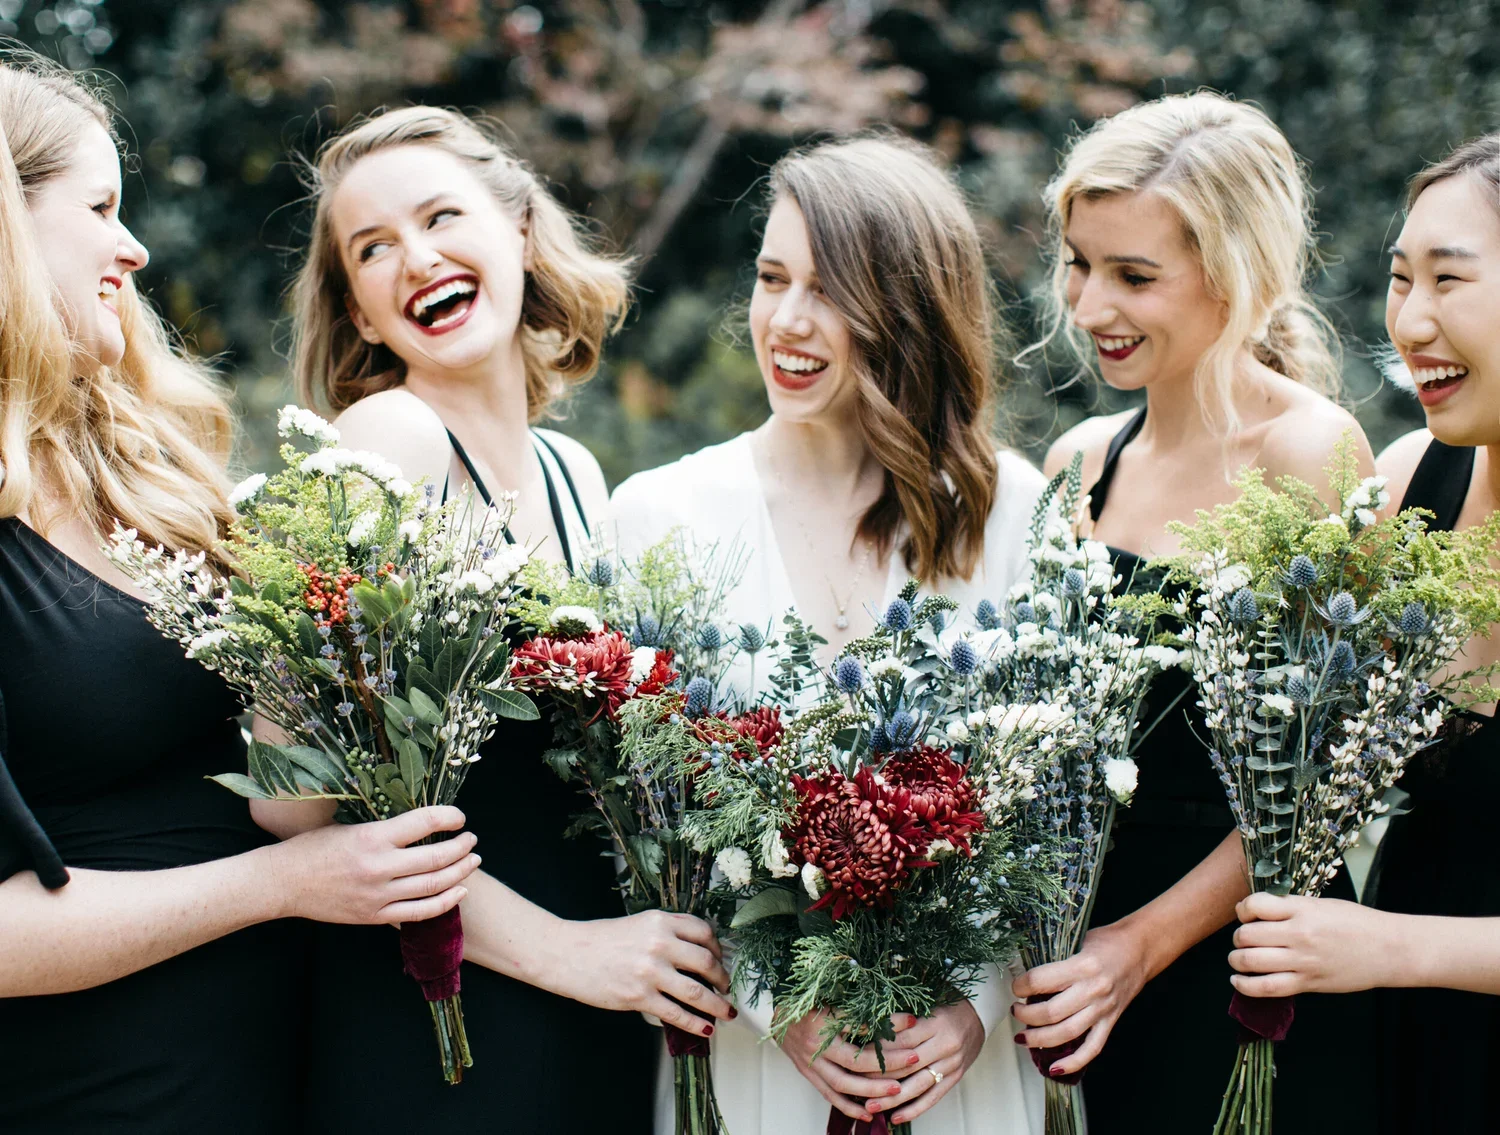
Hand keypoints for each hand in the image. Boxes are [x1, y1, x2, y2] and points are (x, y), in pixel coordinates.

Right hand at [267, 805, 479, 924]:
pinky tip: (459, 891)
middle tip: (472, 839)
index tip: (459, 816)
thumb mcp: (349, 826)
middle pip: (436, 857)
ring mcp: (377, 895)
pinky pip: (419, 912)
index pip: (424, 822)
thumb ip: (385, 828)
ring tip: (472, 861)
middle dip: (462, 847)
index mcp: (372, 837)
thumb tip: (421, 821)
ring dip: (460, 872)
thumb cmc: (313, 848)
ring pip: (433, 886)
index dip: (449, 816)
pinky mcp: (374, 916)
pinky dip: (445, 902)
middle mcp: (378, 867)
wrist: (282, 883)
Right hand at [555, 911, 734, 1037]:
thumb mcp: (638, 923)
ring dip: (717, 1005)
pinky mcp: (639, 997)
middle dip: (722, 978)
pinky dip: (695, 1024)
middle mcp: (659, 944)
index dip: (718, 949)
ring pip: (697, 992)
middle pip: (707, 962)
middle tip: (727, 988)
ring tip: (726, 1012)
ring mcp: (650, 972)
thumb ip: (667, 930)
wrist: (567, 954)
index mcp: (660, 921)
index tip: (720, 960)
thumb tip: (697, 949)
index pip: (704, 932)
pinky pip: (676, 1014)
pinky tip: (705, 1029)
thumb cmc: (600, 939)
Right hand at [778, 1010, 919, 1122]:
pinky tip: (868, 1113)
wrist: (777, 1017)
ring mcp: (812, 1063)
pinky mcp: (809, 1075)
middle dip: (887, 1062)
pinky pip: (830, 1095)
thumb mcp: (830, 998)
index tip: (912, 1020)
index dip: (887, 1023)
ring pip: (844, 1083)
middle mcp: (817, 1044)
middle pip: (856, 1060)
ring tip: (897, 1090)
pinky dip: (849, 1107)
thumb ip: (856, 1007)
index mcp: (823, 1020)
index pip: (861, 1023)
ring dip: (872, 1089)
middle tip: (913, 1060)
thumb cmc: (807, 1004)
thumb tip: (892, 1009)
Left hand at [867, 1002, 984, 1124]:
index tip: (855, 1057)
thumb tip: (867, 1033)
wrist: (979, 1013)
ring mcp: (952, 1064)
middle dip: (878, 1076)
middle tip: (854, 1083)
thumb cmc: (945, 1006)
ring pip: (917, 1085)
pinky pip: (933, 1097)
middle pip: (906, 1065)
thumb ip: (901, 1021)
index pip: (900, 1040)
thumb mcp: (924, 1006)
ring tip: (870, 1106)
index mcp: (935, 1023)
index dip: (877, 1051)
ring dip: (892, 1098)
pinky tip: (896, 1116)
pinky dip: (914, 1109)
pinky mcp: (955, 1077)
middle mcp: (945, 1045)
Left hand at [1011, 921, 1148, 1076]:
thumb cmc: (1107, 941)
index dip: (1021, 987)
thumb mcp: (1077, 940)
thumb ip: (1055, 959)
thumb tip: (1026, 975)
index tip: (1015, 988)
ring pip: (1067, 1033)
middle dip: (1025, 1016)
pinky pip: (1092, 1048)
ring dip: (1040, 1039)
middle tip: (1015, 1012)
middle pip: (1051, 1012)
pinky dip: (1073, 1062)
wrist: (1141, 950)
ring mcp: (1103, 1009)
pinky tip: (1054, 1068)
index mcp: (1082, 965)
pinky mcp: (1111, 1021)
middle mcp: (1093, 990)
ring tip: (1023, 1038)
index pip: (1041, 981)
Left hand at [1230, 893, 1403, 996]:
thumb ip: (1290, 907)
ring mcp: (1303, 961)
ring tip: (1237, 959)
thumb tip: (1258, 911)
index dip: (1243, 909)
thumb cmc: (1357, 923)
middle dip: (1238, 937)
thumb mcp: (1321, 904)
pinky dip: (1246, 986)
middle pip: (1247, 935)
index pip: (1255, 905)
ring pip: (1251, 961)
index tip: (1245, 914)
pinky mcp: (1309, 983)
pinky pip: (1268, 987)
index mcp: (1302, 910)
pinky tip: (1238, 980)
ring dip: (1236, 960)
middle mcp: (1299, 934)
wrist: (1390, 949)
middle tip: (1243, 939)